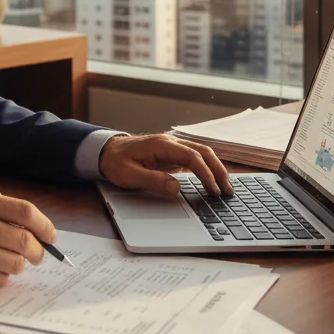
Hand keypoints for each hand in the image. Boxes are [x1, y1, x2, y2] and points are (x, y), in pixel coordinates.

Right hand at [0, 191, 55, 292]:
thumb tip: (35, 231)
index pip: (25, 212)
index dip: (45, 226)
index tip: (51, 236)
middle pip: (26, 240)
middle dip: (37, 251)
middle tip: (36, 255)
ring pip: (16, 264)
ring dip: (17, 265)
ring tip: (5, 261)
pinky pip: (0, 280)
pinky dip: (0, 278)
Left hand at [99, 134, 232, 197]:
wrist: (105, 151)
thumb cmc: (116, 162)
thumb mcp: (130, 175)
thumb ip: (153, 180)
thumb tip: (176, 187)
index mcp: (162, 145)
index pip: (192, 157)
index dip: (205, 174)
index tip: (213, 190)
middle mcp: (171, 142)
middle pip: (203, 152)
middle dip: (218, 170)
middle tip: (228, 190)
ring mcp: (172, 147)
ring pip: (202, 153)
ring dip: (215, 168)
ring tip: (225, 187)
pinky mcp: (172, 154)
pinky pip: (195, 158)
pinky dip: (207, 168)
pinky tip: (213, 181)